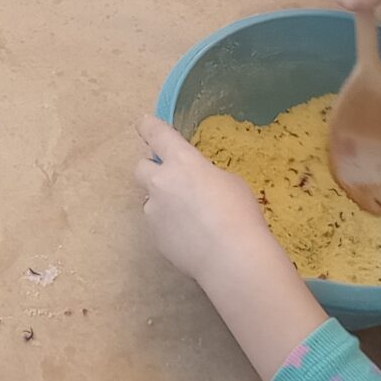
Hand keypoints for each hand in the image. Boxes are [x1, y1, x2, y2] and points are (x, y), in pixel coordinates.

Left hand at [133, 116, 288, 293]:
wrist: (231, 257)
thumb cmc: (239, 213)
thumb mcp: (229, 182)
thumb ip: (206, 176)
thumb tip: (197, 185)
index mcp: (182, 161)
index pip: (158, 135)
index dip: (149, 127)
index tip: (143, 123)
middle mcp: (161, 182)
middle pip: (140, 166)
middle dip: (152, 169)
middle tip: (170, 178)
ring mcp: (154, 211)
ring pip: (149, 199)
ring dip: (162, 201)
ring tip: (188, 216)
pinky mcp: (154, 236)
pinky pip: (157, 224)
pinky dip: (169, 225)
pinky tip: (190, 236)